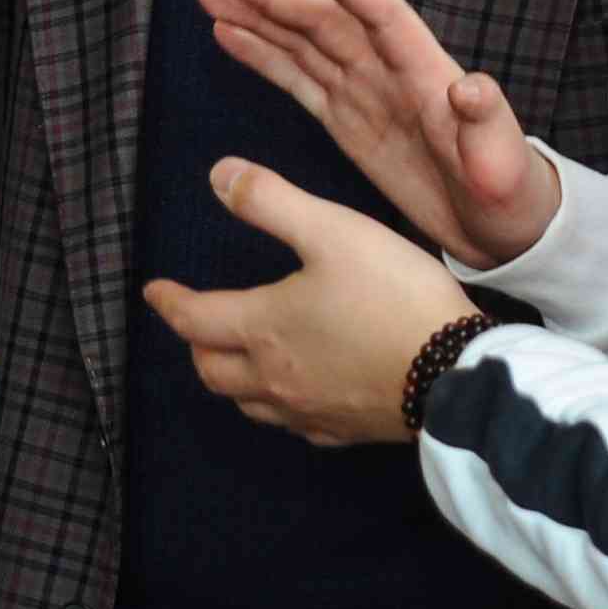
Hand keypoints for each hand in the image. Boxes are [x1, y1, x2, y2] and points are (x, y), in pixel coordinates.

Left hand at [142, 160, 479, 449]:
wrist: (453, 373)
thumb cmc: (391, 296)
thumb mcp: (332, 231)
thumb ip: (271, 202)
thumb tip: (217, 176)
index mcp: (262, 327)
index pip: (194, 318)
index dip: (169, 302)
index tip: (153, 291)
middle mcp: (274, 377)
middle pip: (212, 370)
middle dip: (196, 345)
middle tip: (196, 325)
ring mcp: (308, 411)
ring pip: (248, 403)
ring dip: (230, 379)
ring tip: (234, 359)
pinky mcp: (344, 431)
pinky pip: (294, 425)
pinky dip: (278, 407)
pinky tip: (295, 397)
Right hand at [199, 0, 559, 268]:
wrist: (500, 226)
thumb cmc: (509, 191)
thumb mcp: (504, 161)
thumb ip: (487, 121)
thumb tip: (469, 86)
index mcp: (426, 71)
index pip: (380, 13)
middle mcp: (389, 70)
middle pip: (324, 18)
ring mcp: (364, 92)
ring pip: (302, 42)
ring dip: (256, 14)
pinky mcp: (347, 119)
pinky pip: (297, 78)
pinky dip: (262, 55)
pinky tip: (228, 33)